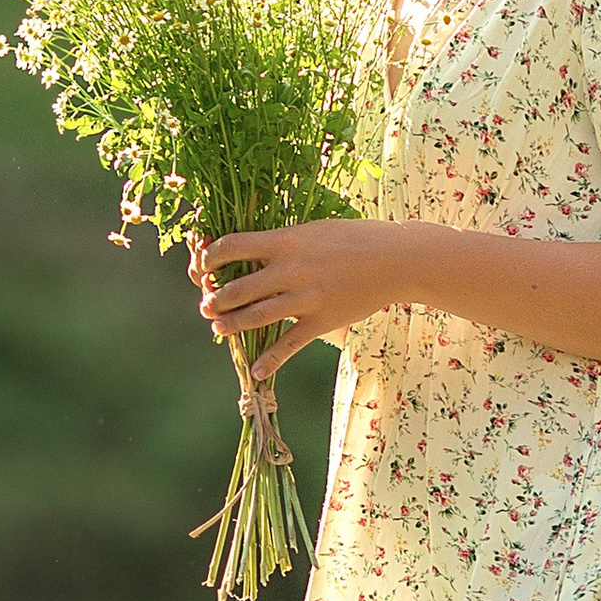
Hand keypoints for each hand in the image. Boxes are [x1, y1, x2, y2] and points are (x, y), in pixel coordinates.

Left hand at [193, 219, 413, 373]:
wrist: (396, 259)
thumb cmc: (355, 238)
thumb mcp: (314, 230)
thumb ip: (283, 243)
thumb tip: (251, 251)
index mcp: (286, 241)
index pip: (232, 247)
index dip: (210, 258)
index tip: (204, 266)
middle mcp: (290, 270)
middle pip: (237, 289)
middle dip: (215, 300)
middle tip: (207, 305)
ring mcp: (305, 298)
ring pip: (255, 317)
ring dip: (231, 325)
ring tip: (219, 328)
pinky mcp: (321, 321)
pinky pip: (289, 344)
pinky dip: (270, 360)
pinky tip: (256, 370)